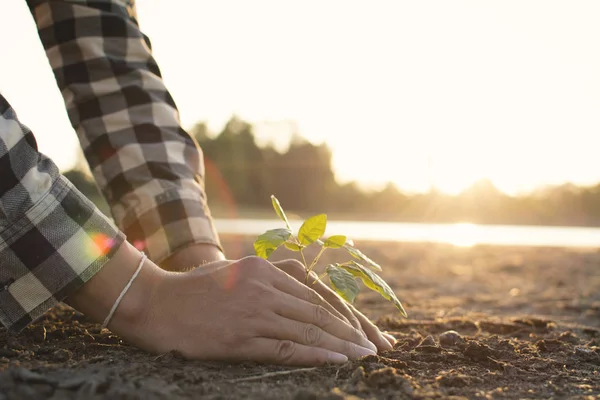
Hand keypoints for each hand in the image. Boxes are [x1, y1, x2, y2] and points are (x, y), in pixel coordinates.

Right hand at [67, 242, 377, 365]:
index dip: (344, 311)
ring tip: (365, 355)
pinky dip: (315, 354)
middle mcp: (263, 287)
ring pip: (308, 328)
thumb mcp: (237, 272)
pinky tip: (337, 360)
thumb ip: (270, 276)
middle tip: (376, 345)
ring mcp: (252, 312)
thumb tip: (302, 289)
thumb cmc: (196, 290)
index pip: (317, 292)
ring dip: (341, 343)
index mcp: (265, 268)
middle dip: (352, 329)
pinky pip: (286, 347)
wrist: (155, 304)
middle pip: (318, 310)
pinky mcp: (240, 338)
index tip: (365, 327)